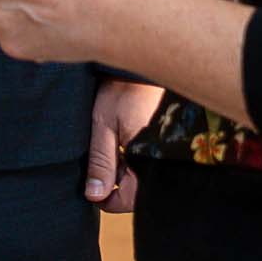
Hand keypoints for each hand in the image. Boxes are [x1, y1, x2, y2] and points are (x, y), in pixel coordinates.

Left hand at [87, 78, 163, 211]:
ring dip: (125, 166)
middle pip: (136, 189)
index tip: (91, 186)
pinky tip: (127, 135)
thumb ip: (101, 162)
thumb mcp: (104, 125)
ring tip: (114, 140)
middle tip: (102, 157)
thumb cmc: (124, 89)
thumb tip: (94, 196)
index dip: (104, 197)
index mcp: (149, 163)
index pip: (126, 201)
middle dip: (116, 180)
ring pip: (142, 174)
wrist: (149, 59)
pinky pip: (151, 160)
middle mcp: (164, 162)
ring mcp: (170, 152)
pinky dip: (136, 154)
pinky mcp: (170, 140)